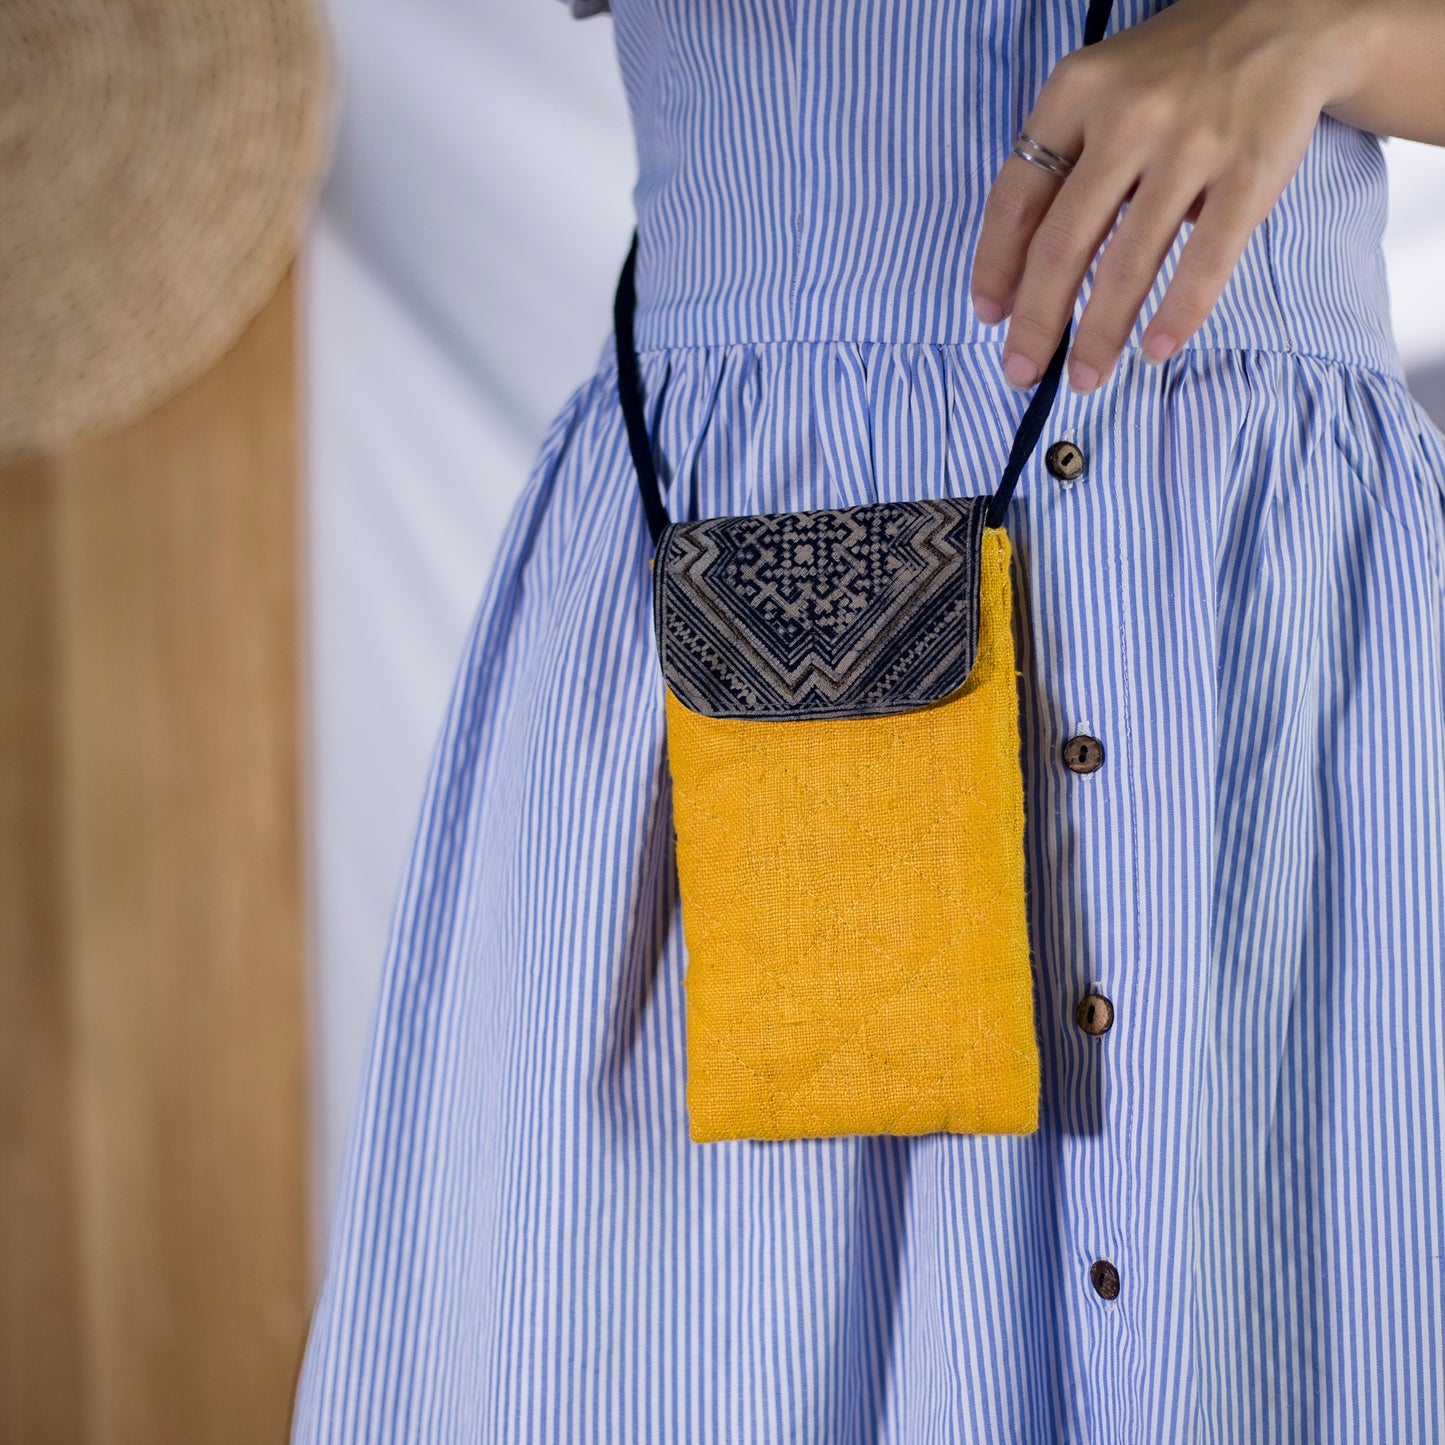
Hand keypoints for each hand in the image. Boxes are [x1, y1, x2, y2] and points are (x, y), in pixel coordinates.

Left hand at [968, 0, 1361, 392]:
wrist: (1288, 20)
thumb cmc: (1174, 73)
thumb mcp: (1102, 89)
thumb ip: (1062, 164)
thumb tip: (1023, 276)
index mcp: (1076, 91)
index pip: (1017, 197)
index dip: (996, 266)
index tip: (989, 316)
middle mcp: (1129, 115)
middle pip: (1063, 243)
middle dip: (1037, 320)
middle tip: (1023, 372)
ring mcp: (1192, 143)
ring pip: (1128, 263)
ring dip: (1101, 333)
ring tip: (1087, 377)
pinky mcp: (1250, 169)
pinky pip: (1206, 259)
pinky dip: (1178, 313)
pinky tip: (1157, 349)